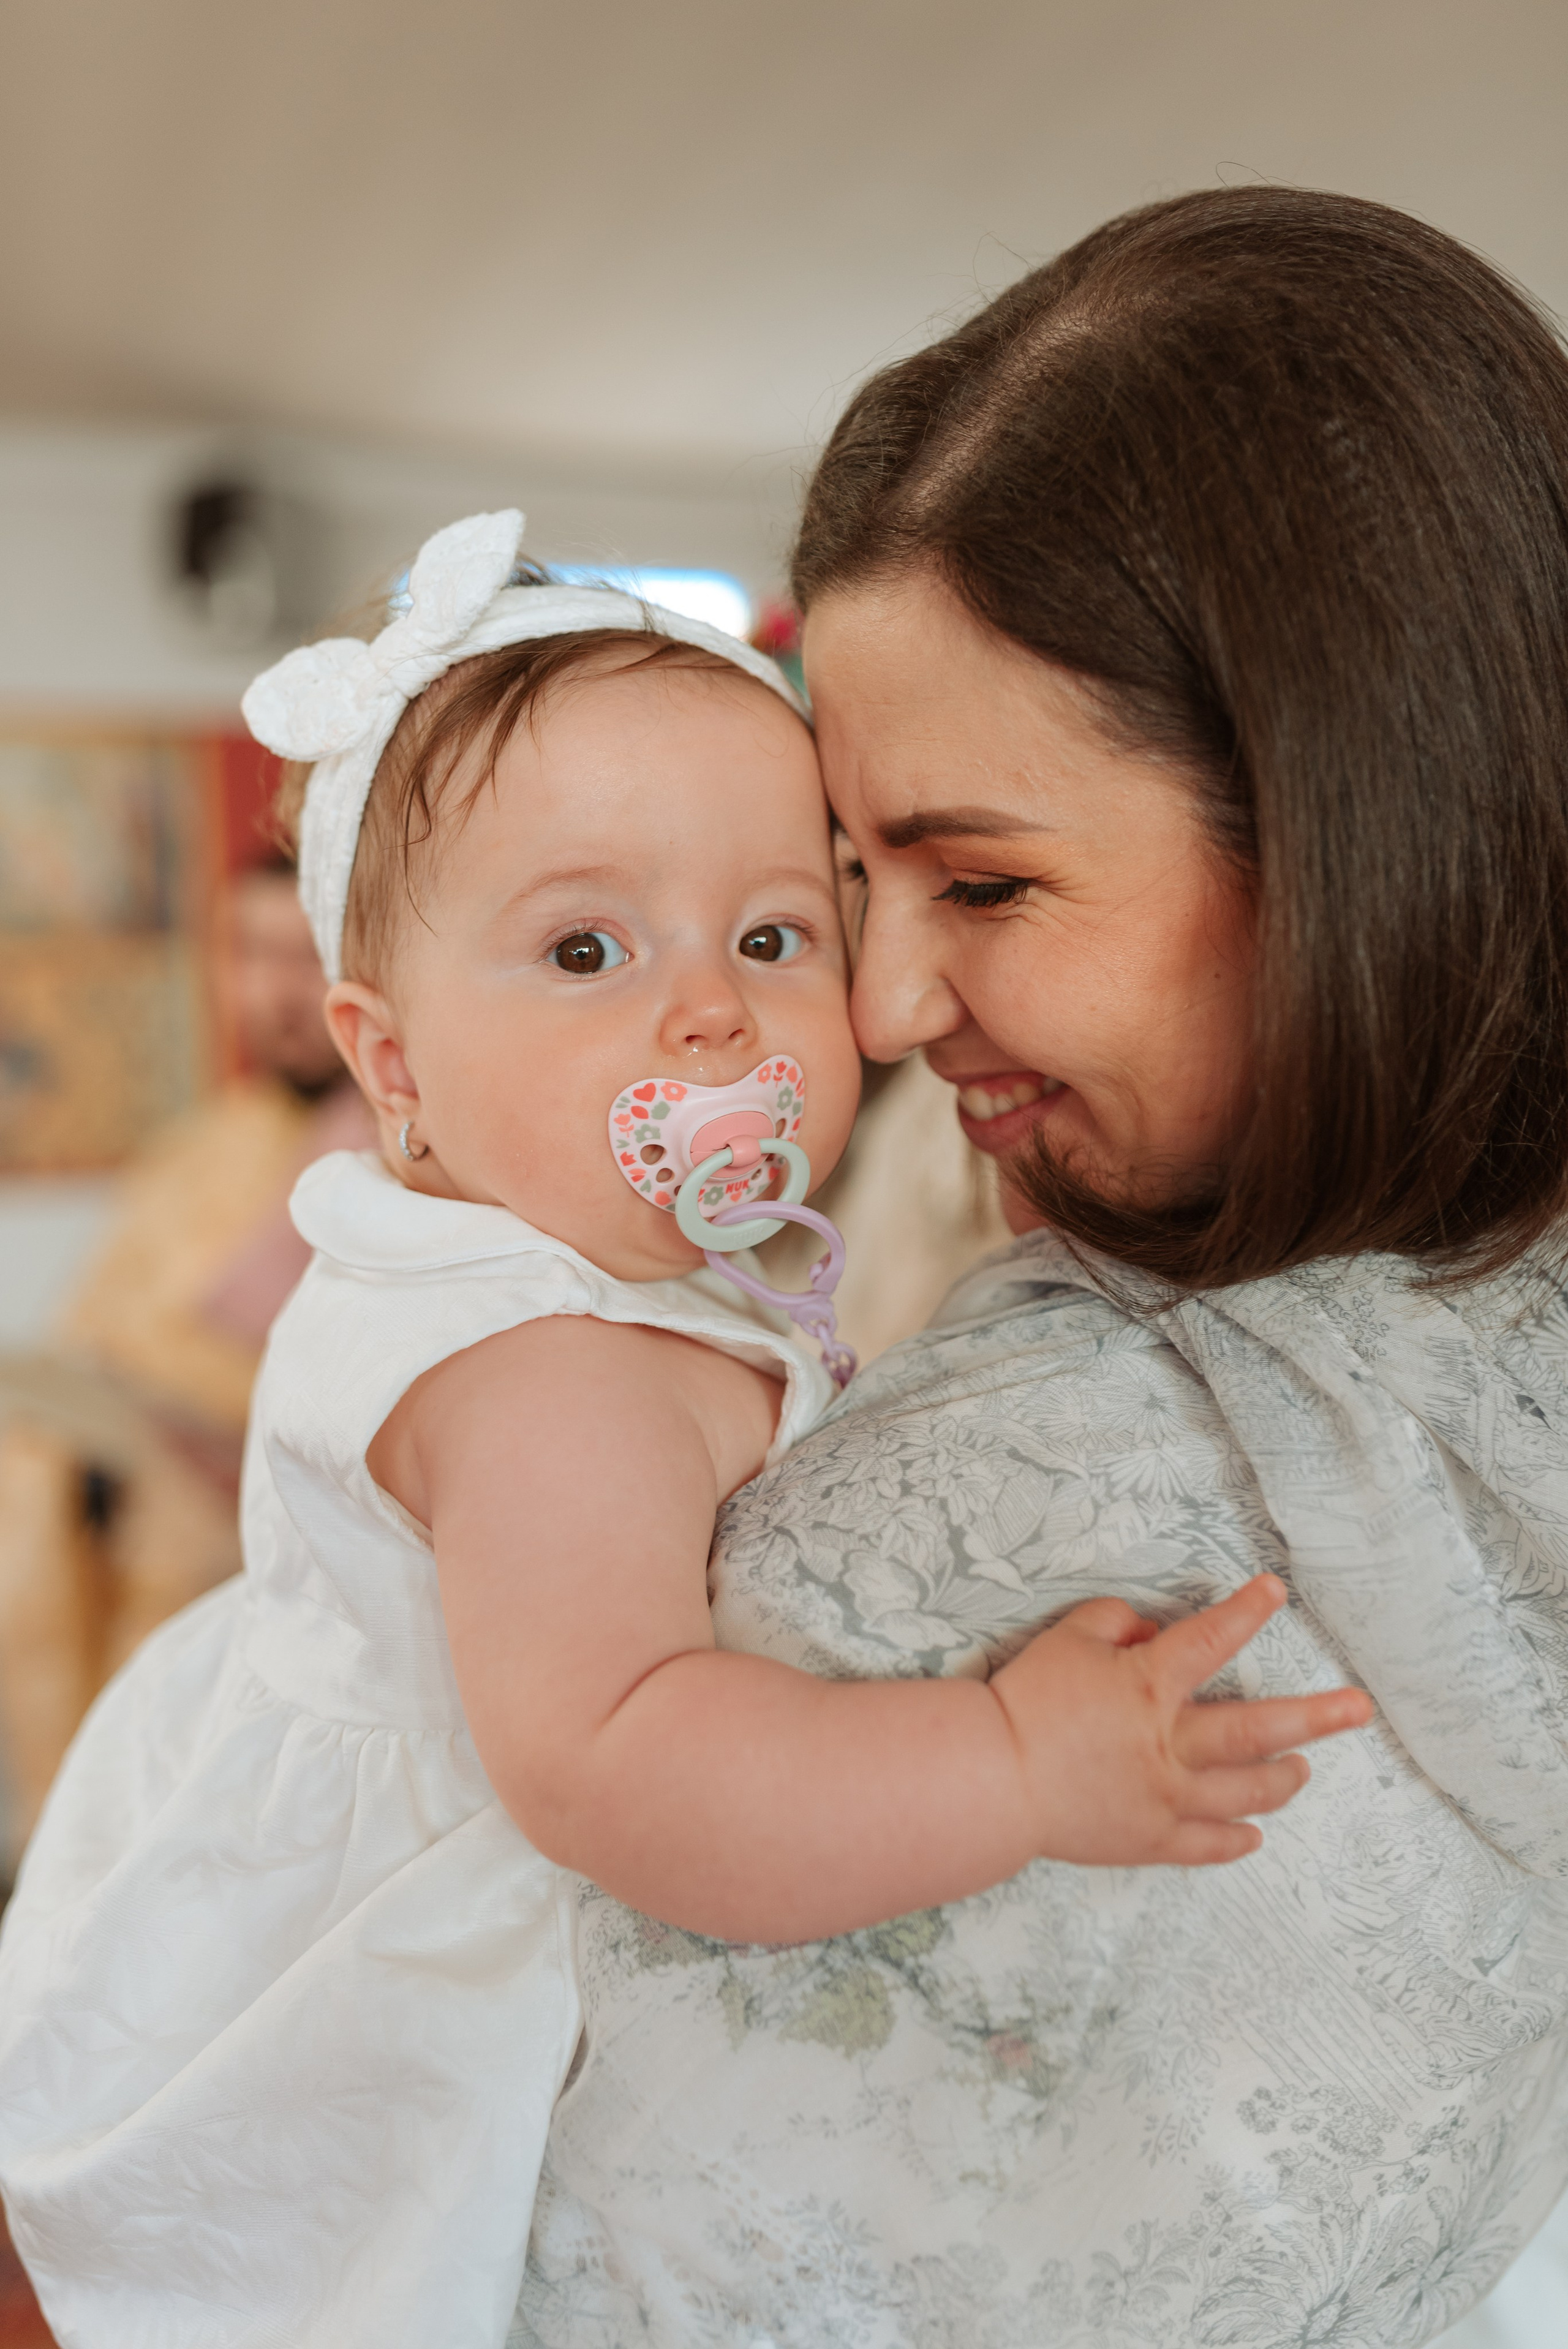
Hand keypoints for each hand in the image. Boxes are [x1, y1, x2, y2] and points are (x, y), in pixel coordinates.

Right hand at [989, 1574, 1373, 1867]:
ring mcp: (1165, 1799)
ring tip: (1303, 1769)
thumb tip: (1150, 1633)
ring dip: (1282, 1779)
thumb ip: (1113, 1622)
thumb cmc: (1025, 1702)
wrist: (992, 1780)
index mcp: (1150, 1687)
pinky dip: (1236, 1841)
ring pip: (1245, 1793)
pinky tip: (1255, 1835)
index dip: (1246, 1611)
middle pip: (1259, 1731)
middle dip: (1316, 1716)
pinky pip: (1207, 1846)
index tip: (1276, 1591)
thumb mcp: (1065, 1639)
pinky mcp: (1149, 1840)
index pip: (1211, 1639)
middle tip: (1360, 1708)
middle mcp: (1170, 1744)